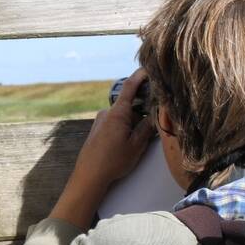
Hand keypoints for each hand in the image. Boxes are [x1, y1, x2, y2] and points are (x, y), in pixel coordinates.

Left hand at [73, 68, 155, 187]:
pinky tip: (125, 145)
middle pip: (130, 105)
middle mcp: (107, 113)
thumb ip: (147, 128)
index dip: (140, 75)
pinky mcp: (97, 130)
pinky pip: (114, 123)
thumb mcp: (136, 146)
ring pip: (123, 116)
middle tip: (152, 126)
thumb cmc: (113, 162)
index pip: (130, 87)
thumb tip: (155, 115)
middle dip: (142, 112)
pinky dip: (124, 128)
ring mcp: (100, 121)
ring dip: (133, 123)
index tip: (150, 68)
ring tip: (137, 142)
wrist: (88, 176)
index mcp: (117, 113)